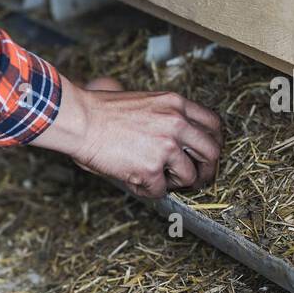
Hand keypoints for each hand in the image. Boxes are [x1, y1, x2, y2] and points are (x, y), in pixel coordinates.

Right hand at [32, 75, 223, 198]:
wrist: (80, 121)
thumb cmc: (101, 111)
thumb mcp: (145, 101)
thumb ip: (166, 115)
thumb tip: (177, 138)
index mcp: (176, 104)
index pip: (213, 124)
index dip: (212, 143)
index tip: (206, 154)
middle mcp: (177, 124)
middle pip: (211, 152)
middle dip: (206, 169)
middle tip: (196, 178)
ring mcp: (166, 147)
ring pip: (189, 176)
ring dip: (175, 182)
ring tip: (157, 179)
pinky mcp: (150, 168)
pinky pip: (160, 190)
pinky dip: (148, 190)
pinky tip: (136, 181)